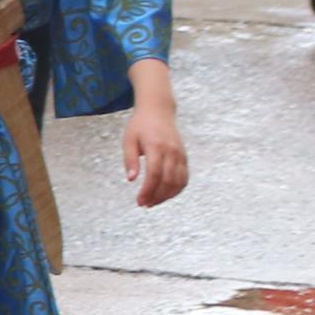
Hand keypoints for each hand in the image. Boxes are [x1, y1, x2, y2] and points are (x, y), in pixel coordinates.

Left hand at [122, 62, 186, 207]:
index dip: (148, 190)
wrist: (159, 111)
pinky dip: (177, 189)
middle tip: (145, 204)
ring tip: (153, 202)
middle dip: (157, 196)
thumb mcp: (129, 140)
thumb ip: (130, 160)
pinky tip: (166, 195)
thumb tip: (131, 179)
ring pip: (179, 181)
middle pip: (168, 181)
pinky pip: (185, 177)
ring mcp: (181, 154)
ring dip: (167, 195)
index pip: (154, 174)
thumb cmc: (140, 126)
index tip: (140, 201)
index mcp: (156, 146)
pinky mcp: (185, 156)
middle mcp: (172, 151)